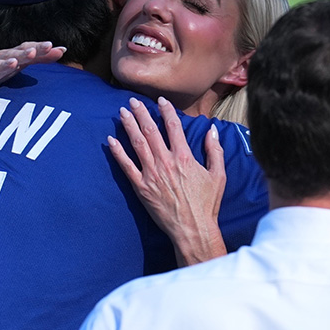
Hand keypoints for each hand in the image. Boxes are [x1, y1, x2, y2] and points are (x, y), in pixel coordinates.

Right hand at [0, 41, 65, 99]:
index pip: (27, 51)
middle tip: (41, 49)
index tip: (58, 48)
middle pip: (14, 55)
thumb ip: (38, 58)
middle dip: (27, 53)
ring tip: (14, 62)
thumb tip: (62, 49)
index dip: (41, 49)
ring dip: (4, 63)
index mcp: (9, 57)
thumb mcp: (14, 62)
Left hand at [108, 96, 226, 265]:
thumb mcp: (218, 175)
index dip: (166, 110)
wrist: (192, 228)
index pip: (173, 126)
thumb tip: (212, 130)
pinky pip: (126, 166)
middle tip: (133, 101)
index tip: (160, 100)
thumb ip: (215, 150)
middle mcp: (165, 161)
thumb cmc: (207, 204)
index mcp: (184, 157)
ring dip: (129, 126)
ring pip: (137, 143)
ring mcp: (151, 174)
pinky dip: (118, 152)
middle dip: (141, 113)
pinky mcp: (141, 187)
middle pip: (150, 130)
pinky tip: (111, 140)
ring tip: (122, 112)